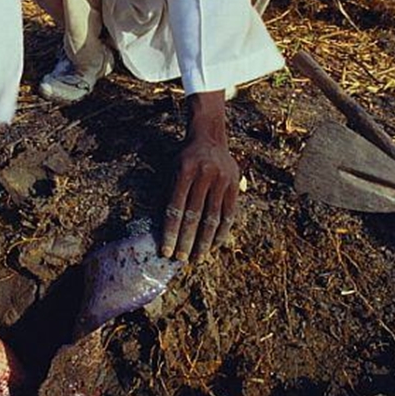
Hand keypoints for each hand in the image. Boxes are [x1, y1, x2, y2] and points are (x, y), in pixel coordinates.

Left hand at [161, 91, 238, 261]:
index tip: (166, 250)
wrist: (209, 136)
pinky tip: (214, 245)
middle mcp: (204, 175)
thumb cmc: (185, 158)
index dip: (170, 232)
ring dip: (204, 241)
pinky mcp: (234, 184)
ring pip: (212, 217)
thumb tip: (160, 228)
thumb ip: (168, 195)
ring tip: (197, 257)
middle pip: (193, 215)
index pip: (175, 208)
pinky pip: (228, 214)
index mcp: (183, 171)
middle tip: (180, 259)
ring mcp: (221, 180)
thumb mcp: (171, 170)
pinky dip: (221, 232)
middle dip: (186, 240)